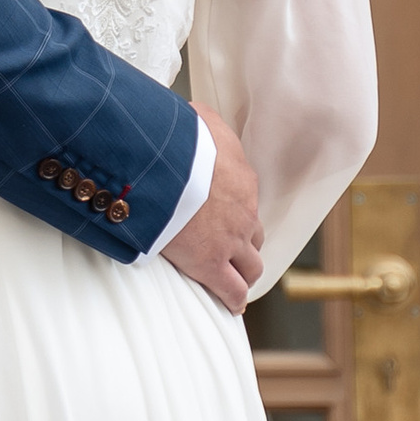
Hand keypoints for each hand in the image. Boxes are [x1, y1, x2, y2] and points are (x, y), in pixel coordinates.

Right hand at [157, 109, 263, 314]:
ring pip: (251, 266)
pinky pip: (232, 290)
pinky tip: (232, 305)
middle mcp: (244, 212)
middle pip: (254, 236)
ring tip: (234, 279)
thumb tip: (195, 114)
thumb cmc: (176, 139)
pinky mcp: (210, 264)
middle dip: (245, 244)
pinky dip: (234, 299)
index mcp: (242, 180)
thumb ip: (202, 122)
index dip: (236, 212)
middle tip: (231, 251)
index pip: (247, 201)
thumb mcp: (196, 119)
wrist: (165, 165)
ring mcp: (230, 241)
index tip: (223, 217)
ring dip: (244, 272)